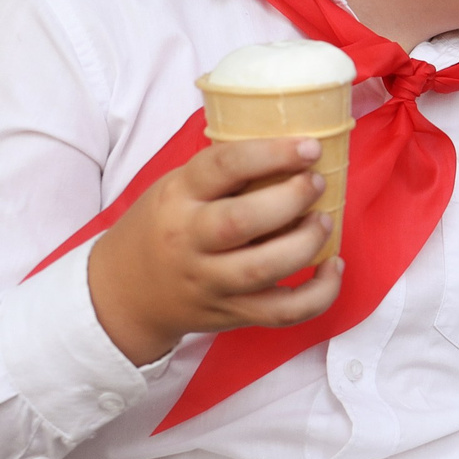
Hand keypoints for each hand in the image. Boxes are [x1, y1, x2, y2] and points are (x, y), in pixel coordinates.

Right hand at [85, 137, 344, 365]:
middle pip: (242, 220)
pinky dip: (320, 293)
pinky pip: (283, 312)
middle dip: (291, 198)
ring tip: (323, 221)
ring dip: (306, 243)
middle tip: (316, 183)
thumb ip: (223, 173)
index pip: (222, 167)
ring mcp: (210, 281)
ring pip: (264, 269)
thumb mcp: (176, 188)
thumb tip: (292, 145)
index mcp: (178, 197)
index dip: (271, 153)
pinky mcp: (231, 313)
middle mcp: (190, 240)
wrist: (125, 293)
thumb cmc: (163, 227)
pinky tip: (333, 267)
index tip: (310, 147)